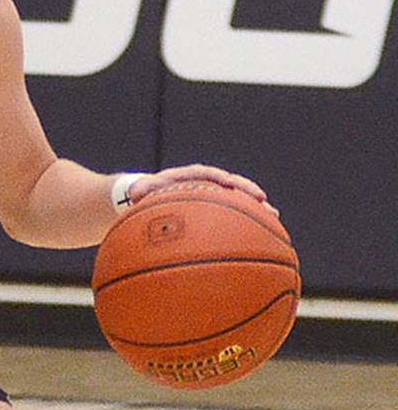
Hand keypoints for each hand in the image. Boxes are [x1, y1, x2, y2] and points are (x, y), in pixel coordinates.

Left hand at [128, 164, 269, 208]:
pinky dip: (246, 220)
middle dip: (249, 193)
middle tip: (266, 204)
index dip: (222, 179)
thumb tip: (135, 192)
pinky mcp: (215, 207)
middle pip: (232, 185)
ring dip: (256, 208)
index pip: (209, 174)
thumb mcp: (140, 190)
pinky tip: (261, 234)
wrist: (146, 195)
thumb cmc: (143, 193)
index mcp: (188, 176)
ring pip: (238, 199)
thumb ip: (140, 190)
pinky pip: (234, 212)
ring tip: (274, 218)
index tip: (232, 185)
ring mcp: (213, 194)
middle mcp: (205, 182)